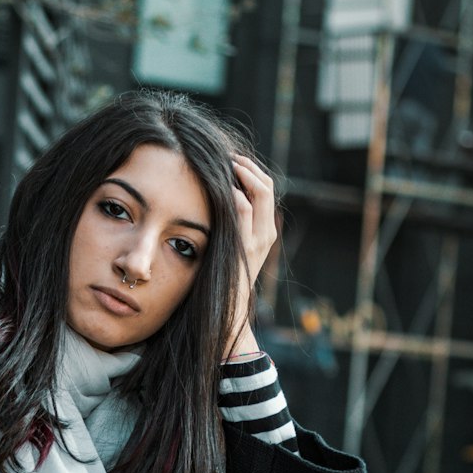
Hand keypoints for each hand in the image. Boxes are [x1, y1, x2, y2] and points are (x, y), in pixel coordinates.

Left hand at [226, 155, 277, 356]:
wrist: (227, 316)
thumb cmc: (219, 286)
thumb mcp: (224, 252)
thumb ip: (223, 231)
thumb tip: (206, 211)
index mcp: (263, 232)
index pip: (265, 189)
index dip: (250, 171)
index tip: (230, 160)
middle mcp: (265, 233)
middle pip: (267, 184)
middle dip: (247, 165)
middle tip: (227, 155)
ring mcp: (258, 240)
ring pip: (260, 190)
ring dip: (241, 171)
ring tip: (223, 162)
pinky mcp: (245, 246)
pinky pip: (242, 209)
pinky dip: (233, 191)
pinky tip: (220, 183)